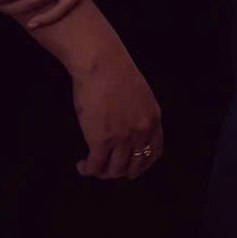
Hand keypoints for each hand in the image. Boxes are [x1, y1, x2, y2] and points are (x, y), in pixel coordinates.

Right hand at [69, 42, 161, 180]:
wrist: (102, 64)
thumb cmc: (116, 75)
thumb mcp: (140, 97)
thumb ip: (139, 116)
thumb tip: (129, 134)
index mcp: (153, 119)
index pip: (154, 153)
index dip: (141, 165)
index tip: (130, 168)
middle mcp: (142, 131)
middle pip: (134, 166)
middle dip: (120, 172)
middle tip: (107, 169)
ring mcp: (123, 137)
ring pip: (114, 170)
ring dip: (102, 173)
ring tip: (92, 167)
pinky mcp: (101, 140)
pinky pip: (95, 166)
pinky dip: (88, 169)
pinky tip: (82, 165)